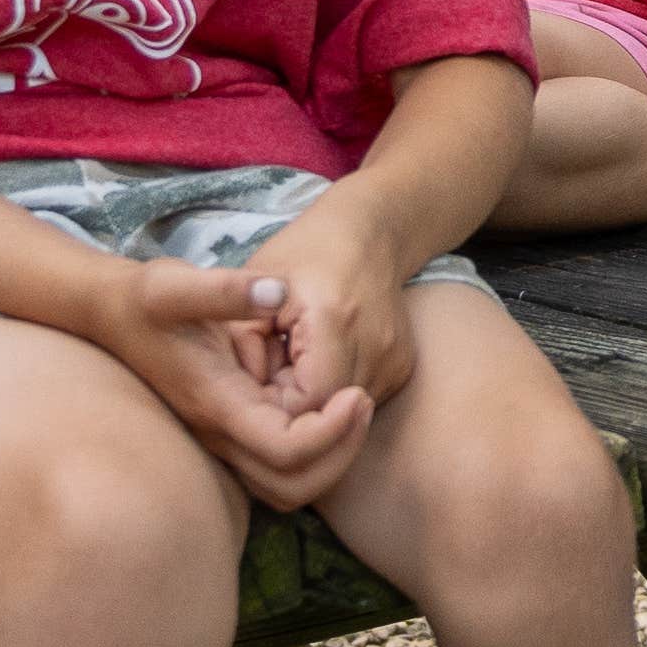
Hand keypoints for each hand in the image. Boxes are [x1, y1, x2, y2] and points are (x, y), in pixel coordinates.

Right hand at [93, 260, 373, 512]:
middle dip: (340, 454)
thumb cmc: (145, 299)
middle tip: (363, 402)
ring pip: (287, 486)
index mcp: (217, 405)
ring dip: (330, 457)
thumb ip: (226, 290)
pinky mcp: (230, 435)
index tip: (357, 392)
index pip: (286, 450)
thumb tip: (278, 291)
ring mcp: (223, 442)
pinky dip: (314, 451)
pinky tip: (328, 404)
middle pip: (292, 487)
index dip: (332, 431)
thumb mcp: (177, 284)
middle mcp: (220, 436)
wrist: (112, 316)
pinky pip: (280, 468)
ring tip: (353, 406)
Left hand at [261, 229, 427, 431]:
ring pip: (346, 414)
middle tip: (274, 371)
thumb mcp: (258, 286)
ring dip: (317, 400)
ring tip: (298, 363)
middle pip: (328, 413)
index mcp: (335, 320)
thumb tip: (243, 400)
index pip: (307, 402)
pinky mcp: (404, 368)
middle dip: (294, 405)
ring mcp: (395, 360)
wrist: (370, 232)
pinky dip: (337, 391)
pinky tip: (323, 361)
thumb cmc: (304, 253)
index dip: (276, 403)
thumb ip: (245, 344)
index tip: (260, 381)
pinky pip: (362, 399)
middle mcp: (375, 346)